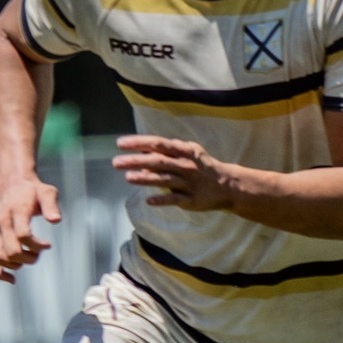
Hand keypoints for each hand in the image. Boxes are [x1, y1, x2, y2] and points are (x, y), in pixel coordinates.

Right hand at [0, 175, 61, 282]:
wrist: (12, 186)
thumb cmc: (33, 191)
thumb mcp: (47, 192)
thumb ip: (51, 205)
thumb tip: (56, 221)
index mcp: (15, 212)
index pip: (22, 235)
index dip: (36, 245)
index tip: (48, 245)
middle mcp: (1, 223)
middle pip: (11, 251)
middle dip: (29, 257)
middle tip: (39, 253)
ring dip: (16, 265)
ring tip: (28, 258)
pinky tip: (12, 279)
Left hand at [115, 135, 241, 211]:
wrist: (227, 185)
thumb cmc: (201, 166)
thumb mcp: (187, 153)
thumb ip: (166, 152)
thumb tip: (142, 151)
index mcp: (183, 151)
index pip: (158, 144)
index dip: (139, 142)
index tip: (120, 143)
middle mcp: (185, 165)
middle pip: (158, 161)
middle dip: (135, 161)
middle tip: (116, 162)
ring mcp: (188, 183)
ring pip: (164, 179)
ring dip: (145, 178)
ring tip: (127, 178)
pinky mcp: (190, 199)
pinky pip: (174, 199)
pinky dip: (162, 199)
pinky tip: (148, 200)